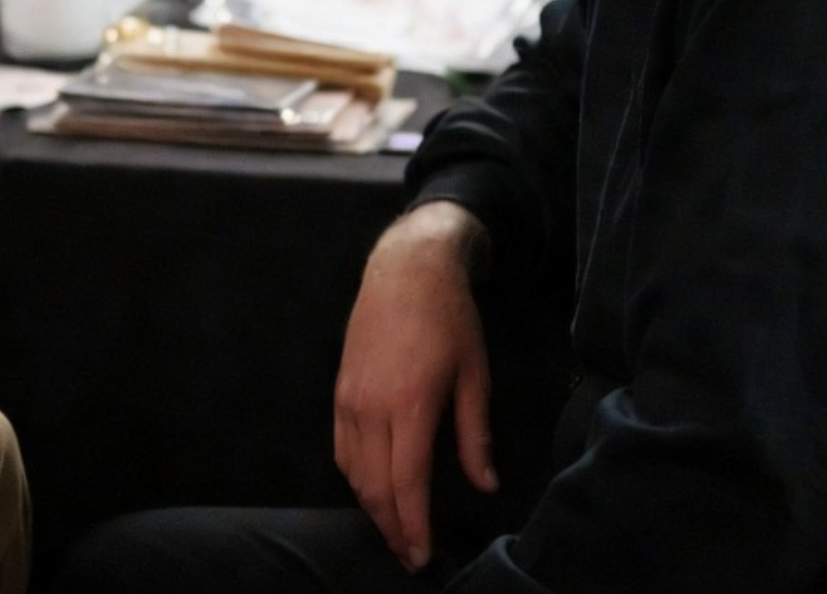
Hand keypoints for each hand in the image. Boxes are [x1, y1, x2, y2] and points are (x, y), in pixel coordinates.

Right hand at [334, 202, 494, 571]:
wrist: (406, 270)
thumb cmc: (450, 319)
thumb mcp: (475, 375)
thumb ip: (476, 435)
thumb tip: (486, 485)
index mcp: (411, 404)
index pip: (406, 483)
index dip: (413, 526)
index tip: (422, 556)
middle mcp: (372, 406)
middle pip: (373, 487)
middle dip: (391, 528)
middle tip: (410, 555)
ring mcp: (349, 399)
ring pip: (352, 471)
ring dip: (371, 507)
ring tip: (395, 529)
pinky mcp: (339, 391)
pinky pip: (341, 448)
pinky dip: (356, 477)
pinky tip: (374, 488)